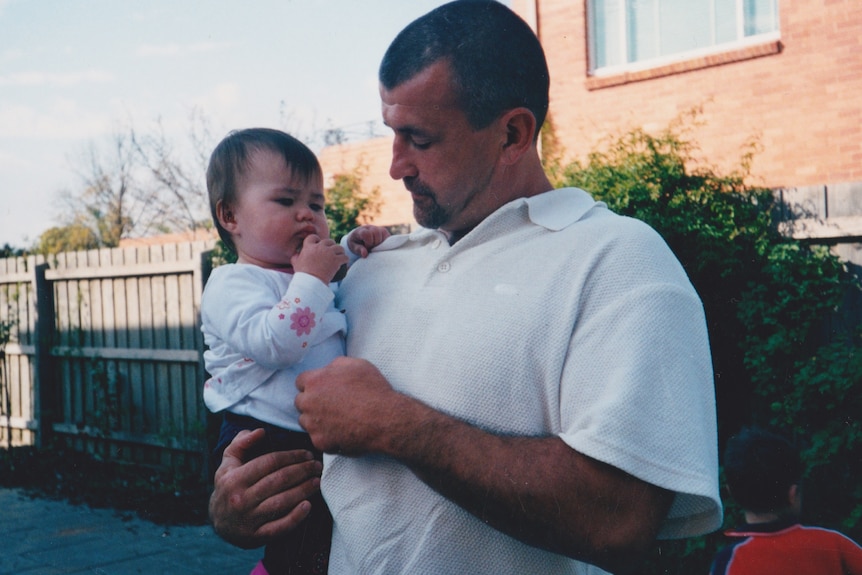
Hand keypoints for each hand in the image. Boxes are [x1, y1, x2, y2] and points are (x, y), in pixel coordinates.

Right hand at [209, 428, 323, 548]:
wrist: (219, 522)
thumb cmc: (229, 486)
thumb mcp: (229, 463)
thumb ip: (242, 443)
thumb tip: (260, 431)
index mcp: (234, 479)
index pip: (270, 463)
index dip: (292, 456)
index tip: (307, 454)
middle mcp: (240, 499)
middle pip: (279, 481)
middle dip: (302, 471)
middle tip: (317, 466)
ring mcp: (248, 519)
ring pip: (281, 502)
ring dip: (303, 491)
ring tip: (317, 481)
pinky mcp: (255, 537)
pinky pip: (279, 527)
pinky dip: (295, 517)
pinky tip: (308, 506)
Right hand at [291, 235, 348, 282]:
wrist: (311, 282)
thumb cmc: (303, 274)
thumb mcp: (295, 263)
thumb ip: (295, 256)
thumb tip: (296, 253)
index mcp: (309, 247)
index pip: (313, 237)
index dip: (317, 239)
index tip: (318, 244)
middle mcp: (319, 247)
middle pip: (328, 241)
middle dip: (331, 245)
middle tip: (331, 251)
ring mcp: (329, 253)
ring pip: (339, 247)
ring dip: (340, 251)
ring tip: (340, 255)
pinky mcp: (336, 260)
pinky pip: (345, 257)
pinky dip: (345, 259)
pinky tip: (345, 261)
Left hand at [295, 356, 407, 454]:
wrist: (386, 419)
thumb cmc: (373, 389)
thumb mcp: (356, 365)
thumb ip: (335, 365)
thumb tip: (327, 369)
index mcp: (315, 381)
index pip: (300, 382)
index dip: (313, 385)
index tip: (323, 389)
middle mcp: (309, 402)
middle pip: (300, 402)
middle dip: (312, 403)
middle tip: (331, 405)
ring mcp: (313, 424)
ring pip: (306, 422)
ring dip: (317, 420)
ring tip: (337, 420)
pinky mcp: (320, 442)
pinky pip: (318, 438)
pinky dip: (328, 437)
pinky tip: (343, 432)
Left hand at [347, 225, 390, 257]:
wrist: (359, 238)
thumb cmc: (356, 244)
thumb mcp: (354, 248)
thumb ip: (359, 250)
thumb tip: (365, 254)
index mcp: (361, 230)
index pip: (367, 234)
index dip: (368, 243)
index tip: (366, 247)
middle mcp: (370, 227)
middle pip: (376, 232)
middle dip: (374, 243)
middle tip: (371, 248)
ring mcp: (377, 228)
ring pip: (383, 233)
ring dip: (380, 243)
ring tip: (375, 247)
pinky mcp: (384, 231)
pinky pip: (388, 236)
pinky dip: (385, 243)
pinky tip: (380, 246)